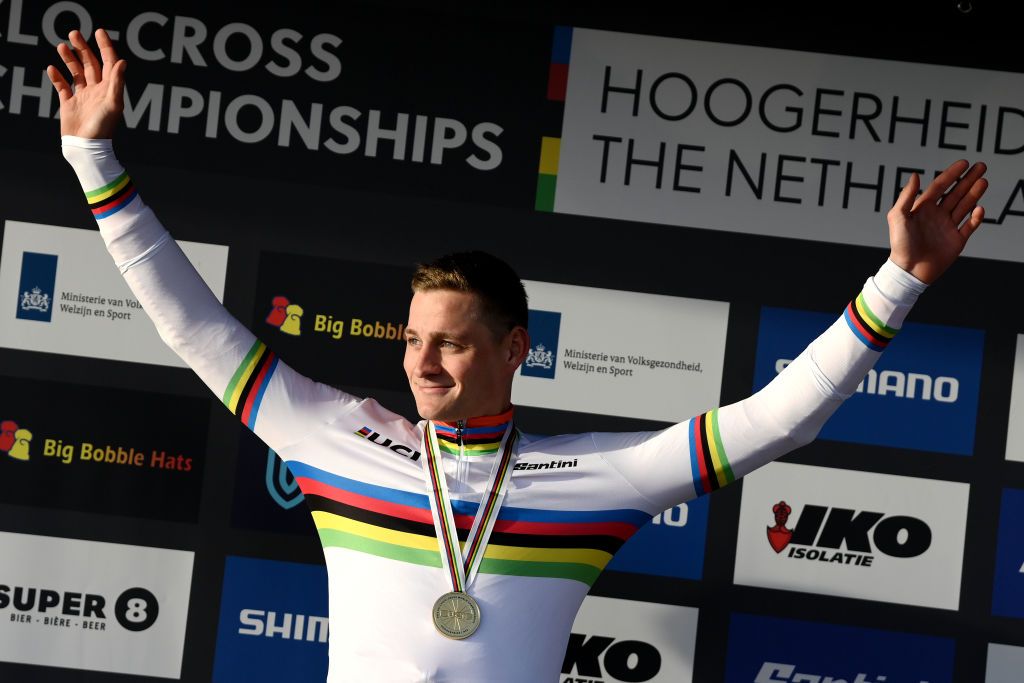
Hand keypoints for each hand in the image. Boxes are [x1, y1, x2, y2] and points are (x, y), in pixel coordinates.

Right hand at [46, 28, 125, 138]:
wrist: (86, 146)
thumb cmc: (103, 127)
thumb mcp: (113, 103)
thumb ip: (117, 82)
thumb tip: (122, 61)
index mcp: (109, 89)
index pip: (108, 63)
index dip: (105, 47)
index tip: (99, 32)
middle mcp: (97, 91)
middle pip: (90, 64)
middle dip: (82, 48)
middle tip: (73, 33)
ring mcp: (83, 96)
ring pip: (76, 72)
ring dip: (69, 59)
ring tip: (61, 46)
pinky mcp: (69, 104)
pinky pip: (62, 86)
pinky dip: (57, 77)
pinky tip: (52, 68)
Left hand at [887, 160, 987, 283]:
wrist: (909, 271)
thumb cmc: (900, 244)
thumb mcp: (898, 217)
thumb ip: (907, 196)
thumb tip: (915, 175)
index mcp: (923, 208)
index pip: (940, 186)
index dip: (952, 174)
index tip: (964, 163)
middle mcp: (937, 215)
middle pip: (956, 193)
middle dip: (968, 179)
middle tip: (981, 166)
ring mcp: (948, 227)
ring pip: (965, 206)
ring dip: (974, 193)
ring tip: (983, 181)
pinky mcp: (957, 240)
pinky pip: (970, 226)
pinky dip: (976, 217)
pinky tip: (980, 208)